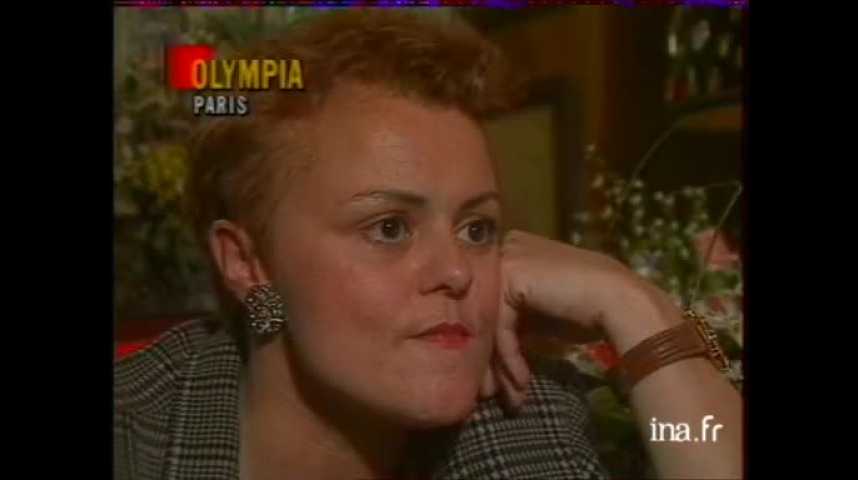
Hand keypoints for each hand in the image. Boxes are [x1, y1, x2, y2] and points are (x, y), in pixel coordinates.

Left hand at [479, 230, 680, 410]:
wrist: (621, 301)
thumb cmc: (590, 309)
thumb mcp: (542, 316)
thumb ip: (515, 322)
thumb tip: (493, 357)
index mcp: (515, 249)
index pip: (492, 301)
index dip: (495, 342)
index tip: (502, 379)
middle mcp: (507, 248)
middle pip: (487, 312)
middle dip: (492, 358)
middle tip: (495, 393)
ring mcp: (507, 259)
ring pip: (490, 322)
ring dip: (501, 366)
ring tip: (512, 397)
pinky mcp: (511, 276)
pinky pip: (501, 326)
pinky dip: (510, 357)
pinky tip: (522, 381)